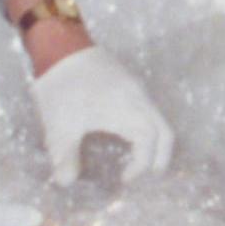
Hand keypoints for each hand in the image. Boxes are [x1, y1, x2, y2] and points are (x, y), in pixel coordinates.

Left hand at [27, 45, 174, 183]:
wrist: (60, 43)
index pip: (149, 144)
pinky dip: (147, 128)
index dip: (141, 166)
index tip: (124, 180)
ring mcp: (135, 88)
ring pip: (158, 119)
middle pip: (165, 132)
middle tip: (147, 176)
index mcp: (127, 110)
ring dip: (154, 142)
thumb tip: (66, 182)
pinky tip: (127, 136)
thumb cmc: (61, 86)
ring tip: (137, 160)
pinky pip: (148, 110)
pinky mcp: (128, 82)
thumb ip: (64, 156)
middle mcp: (139, 99)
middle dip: (160, 157)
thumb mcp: (59, 125)